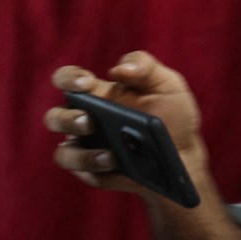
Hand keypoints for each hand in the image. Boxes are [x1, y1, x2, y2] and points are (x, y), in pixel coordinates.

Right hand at [46, 52, 203, 193]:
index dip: (68, 79)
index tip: (86, 83)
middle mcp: (82, 121)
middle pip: (55, 118)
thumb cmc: (172, 114)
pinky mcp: (93, 173)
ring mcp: (85, 149)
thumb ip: (145, 66)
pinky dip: (96, 170)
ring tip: (110, 155)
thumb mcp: (166, 83)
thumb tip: (118, 69)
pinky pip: (83, 173)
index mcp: (95, 94)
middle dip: (68, 119)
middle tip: (90, 121)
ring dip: (82, 154)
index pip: (66, 80)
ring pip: (64, 152)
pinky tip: (115, 165)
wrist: (185, 153)